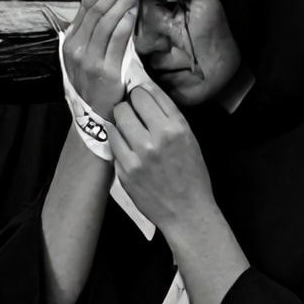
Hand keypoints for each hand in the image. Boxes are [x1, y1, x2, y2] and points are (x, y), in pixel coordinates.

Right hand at [65, 0, 138, 111]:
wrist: (96, 114)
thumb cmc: (96, 80)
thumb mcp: (87, 54)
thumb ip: (94, 32)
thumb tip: (110, 1)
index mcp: (70, 40)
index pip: (85, 4)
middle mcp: (75, 47)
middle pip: (95, 8)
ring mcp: (88, 59)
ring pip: (105, 21)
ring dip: (121, 1)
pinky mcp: (105, 70)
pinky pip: (116, 40)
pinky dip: (125, 23)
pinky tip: (133, 10)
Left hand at [109, 85, 214, 232]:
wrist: (187, 212)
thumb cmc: (192, 174)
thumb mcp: (190, 139)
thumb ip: (168, 116)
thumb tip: (145, 91)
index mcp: (177, 128)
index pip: (147, 93)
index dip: (140, 91)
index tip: (139, 95)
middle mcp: (156, 139)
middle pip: (126, 104)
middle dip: (128, 105)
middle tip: (132, 113)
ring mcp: (138, 156)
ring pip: (116, 121)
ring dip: (120, 122)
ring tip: (128, 129)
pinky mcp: (125, 171)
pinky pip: (112, 143)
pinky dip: (116, 140)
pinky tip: (125, 145)